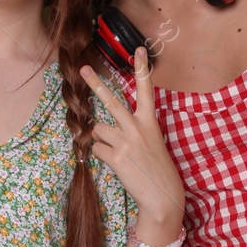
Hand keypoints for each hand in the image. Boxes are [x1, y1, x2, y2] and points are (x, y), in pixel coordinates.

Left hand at [79, 48, 183, 222]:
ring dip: (101, 140)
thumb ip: (134, 131)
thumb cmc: (158, 170)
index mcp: (150, 122)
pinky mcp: (116, 156)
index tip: (138, 49)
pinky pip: (97, 150)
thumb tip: (104, 129)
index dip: (142, 69)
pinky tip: (116, 164)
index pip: (146, 90)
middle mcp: (138, 127)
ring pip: (98, 130)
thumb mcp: (152, 143)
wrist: (163, 196)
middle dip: (95, 84)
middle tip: (84, 69)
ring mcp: (126, 141)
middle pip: (111, 100)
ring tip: (117, 153)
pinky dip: (102, 156)